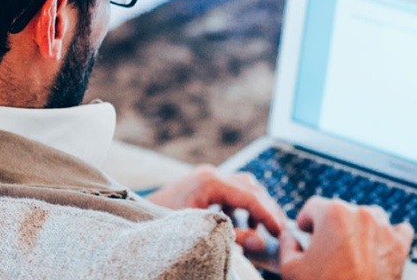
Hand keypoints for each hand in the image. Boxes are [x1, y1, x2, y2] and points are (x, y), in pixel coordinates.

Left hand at [146, 165, 285, 252]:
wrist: (135, 216)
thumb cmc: (162, 225)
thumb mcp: (198, 231)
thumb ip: (232, 236)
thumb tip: (260, 241)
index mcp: (209, 181)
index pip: (250, 196)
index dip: (268, 214)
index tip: (282, 231)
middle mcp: (210, 174)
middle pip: (250, 187)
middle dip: (267, 208)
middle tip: (280, 230)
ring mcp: (206, 176)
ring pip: (243, 186)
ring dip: (256, 206)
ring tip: (264, 229)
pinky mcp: (203, 184)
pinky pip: (232, 191)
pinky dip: (242, 206)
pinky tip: (245, 225)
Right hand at [280, 197, 413, 279]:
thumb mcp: (290, 268)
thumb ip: (286, 244)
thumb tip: (290, 237)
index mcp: (333, 213)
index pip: (313, 207)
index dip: (305, 223)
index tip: (306, 235)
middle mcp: (361, 214)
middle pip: (340, 212)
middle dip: (331, 229)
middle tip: (325, 252)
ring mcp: (384, 229)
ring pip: (368, 218)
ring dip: (358, 230)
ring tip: (349, 254)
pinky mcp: (401, 246)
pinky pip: (397, 231)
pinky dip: (387, 238)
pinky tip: (376, 252)